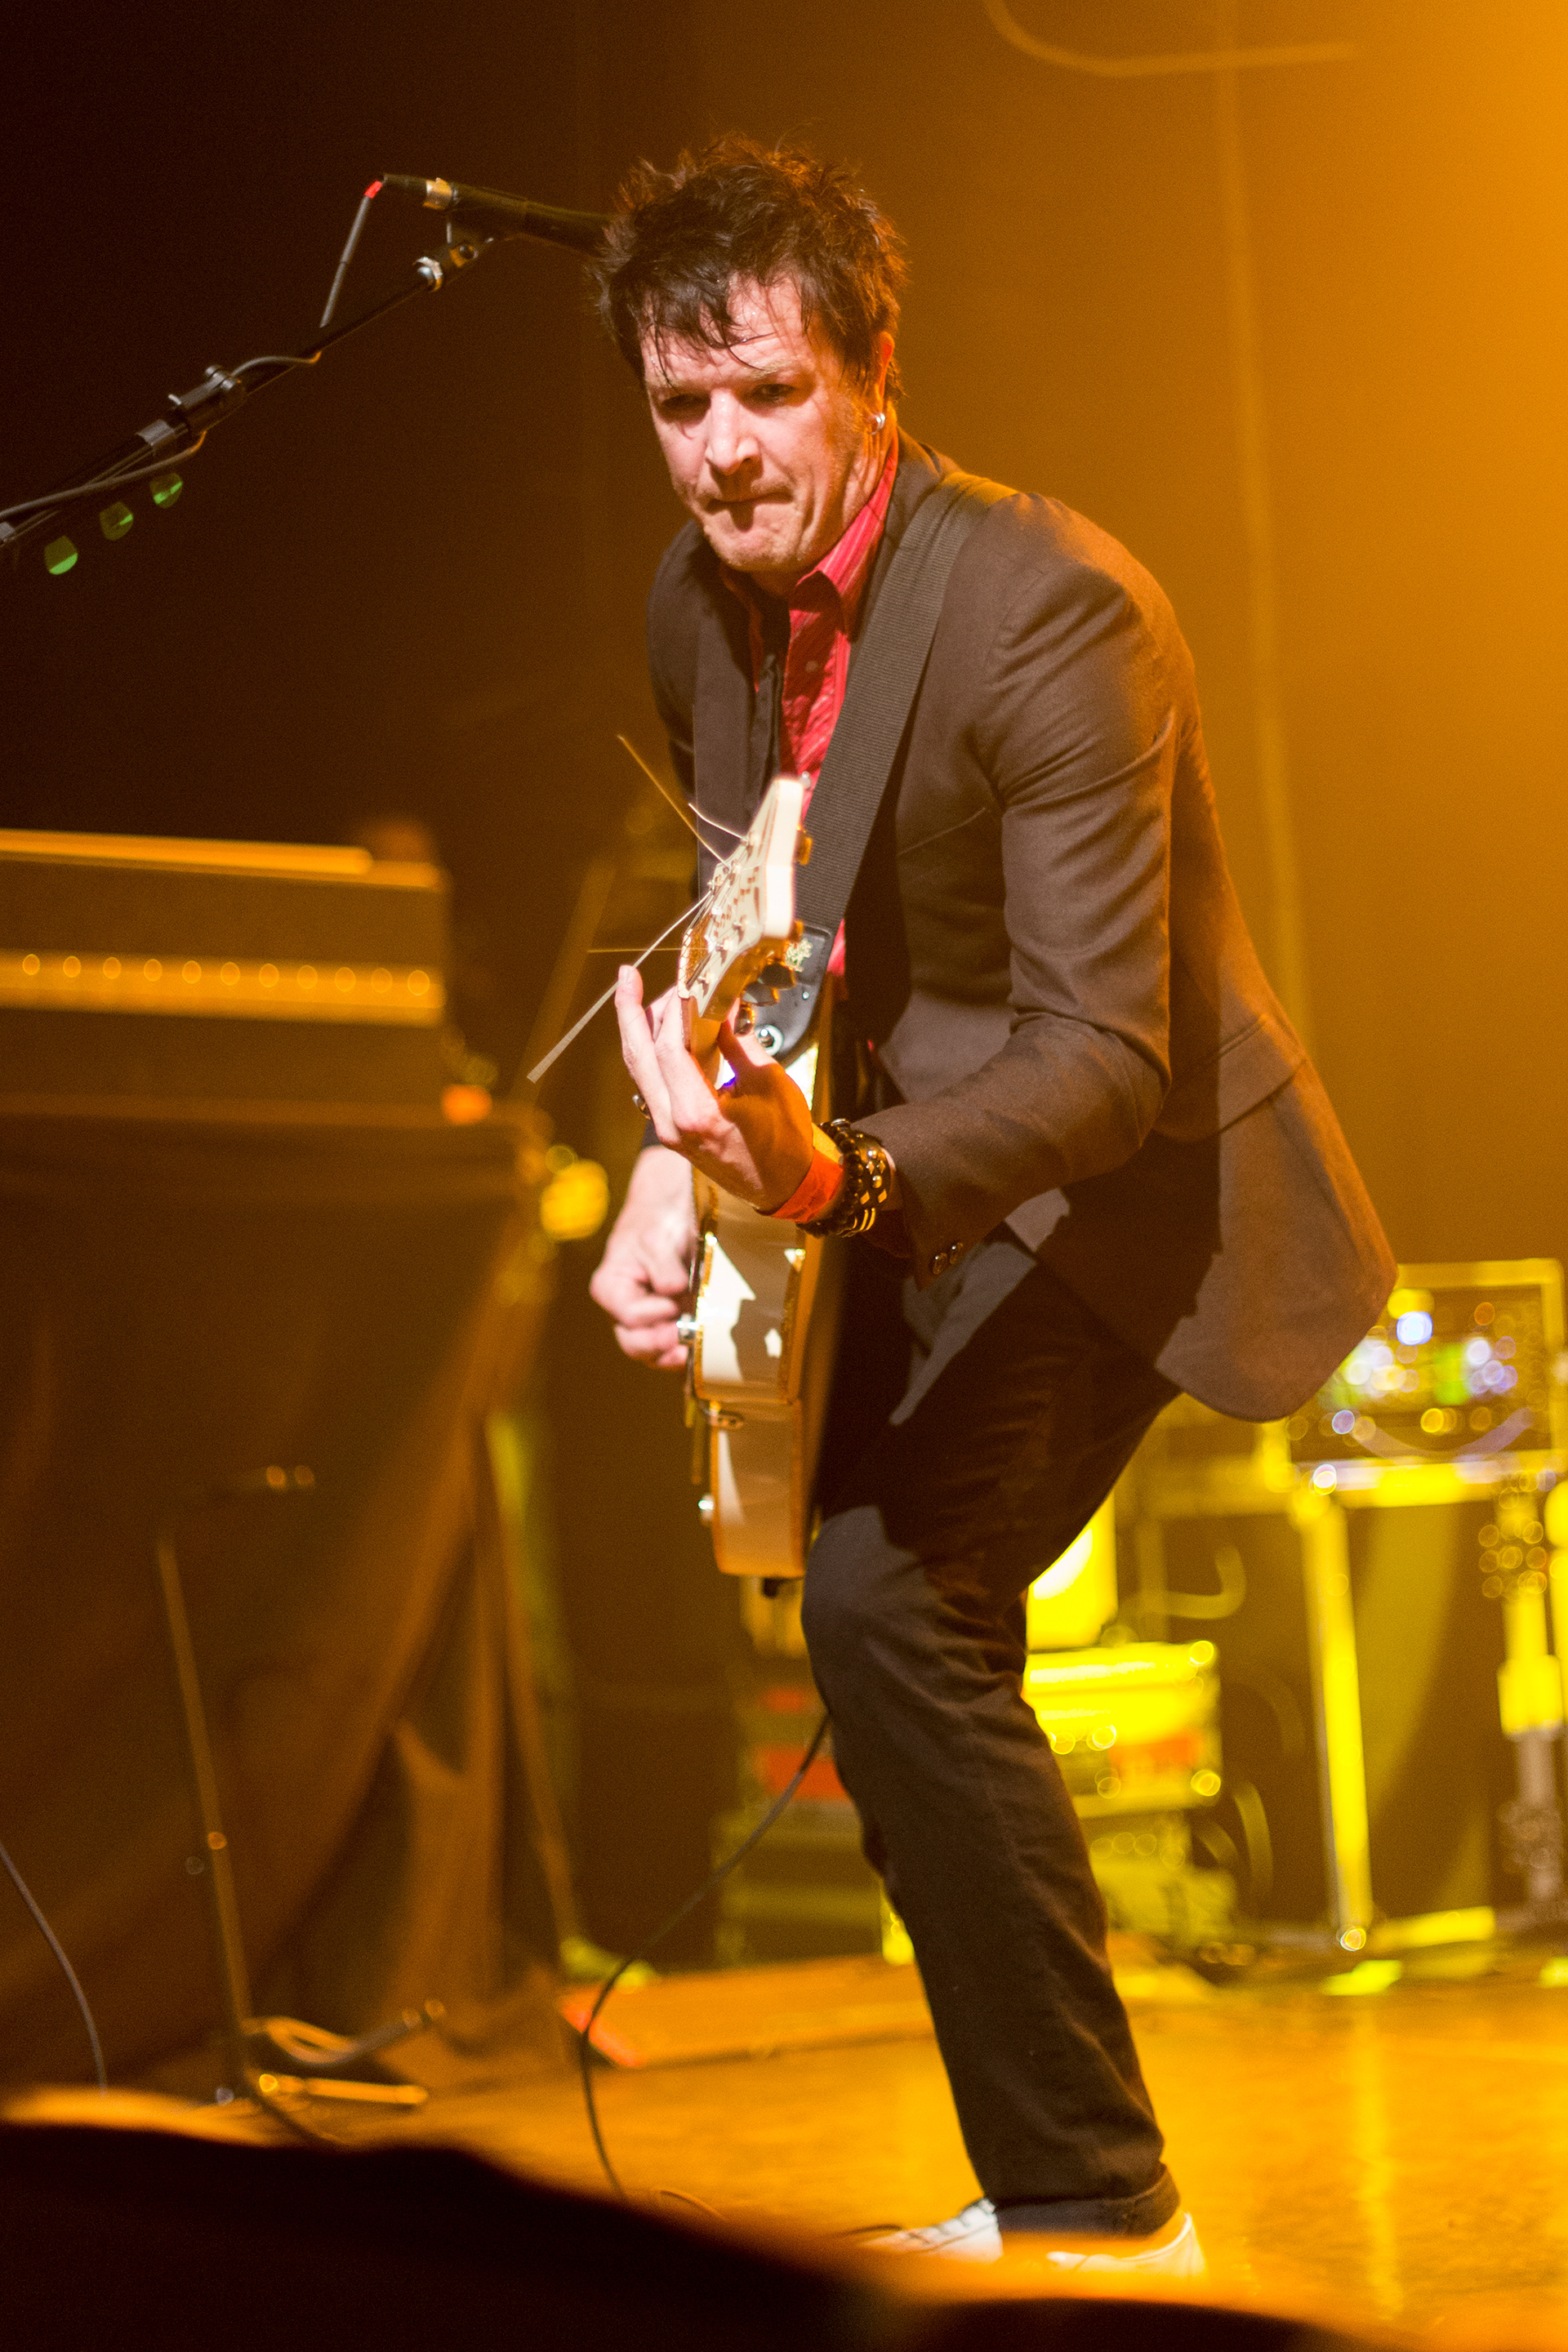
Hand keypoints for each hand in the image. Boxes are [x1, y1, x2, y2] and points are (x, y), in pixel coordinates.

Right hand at [589, 1145, 698, 1369]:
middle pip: (635, 1342)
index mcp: (612, 1287)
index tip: (670, 1304)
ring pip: (655, 1352)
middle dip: (658, 1346)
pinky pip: (676, 1347)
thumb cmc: (659, 1216)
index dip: (648, 1316)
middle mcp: (627, 1309)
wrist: (678, 1204)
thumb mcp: (658, 1234)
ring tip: (692, 1354)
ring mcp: (652, 1318)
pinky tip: (702, 1358)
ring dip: (673, 1355)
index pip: (626, 1314)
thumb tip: (673, 1292)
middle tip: (682, 1339)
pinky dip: (688, 1355)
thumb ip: (663, 1265)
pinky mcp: (676, 1321)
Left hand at [614, 965, 813, 1211]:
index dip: (674, 1010)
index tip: (684, 981)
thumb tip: (722, 1009)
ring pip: (640, 1070)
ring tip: (639, 995)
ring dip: (638, 1030)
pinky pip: (652, 1082)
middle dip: (629, 1012)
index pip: (671, 1050)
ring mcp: (667, 1129)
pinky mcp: (671, 1129)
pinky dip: (652, 1053)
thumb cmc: (786, 1142)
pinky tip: (659, 1030)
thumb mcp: (769, 1083)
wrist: (786, 1186)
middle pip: (638, 1057)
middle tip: (628, 977)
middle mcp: (672, 1124)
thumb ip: (739, 1043)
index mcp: (699, 1115)